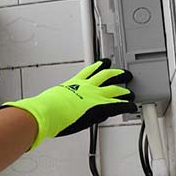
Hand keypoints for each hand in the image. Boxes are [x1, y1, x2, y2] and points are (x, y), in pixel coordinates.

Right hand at [1, 59, 137, 150]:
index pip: (89, 72)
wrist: (46, 112)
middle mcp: (86, 87)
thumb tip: (42, 108)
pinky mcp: (100, 107)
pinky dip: (127, 104)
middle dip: (115, 73)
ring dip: (124, 88)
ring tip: (131, 88)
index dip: (98, 66)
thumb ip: (52, 102)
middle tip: (122, 72)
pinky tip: (133, 105)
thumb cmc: (44, 109)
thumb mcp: (48, 100)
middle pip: (105, 75)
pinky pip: (118, 105)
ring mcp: (94, 96)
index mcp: (73, 84)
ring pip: (115, 88)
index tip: (103, 63)